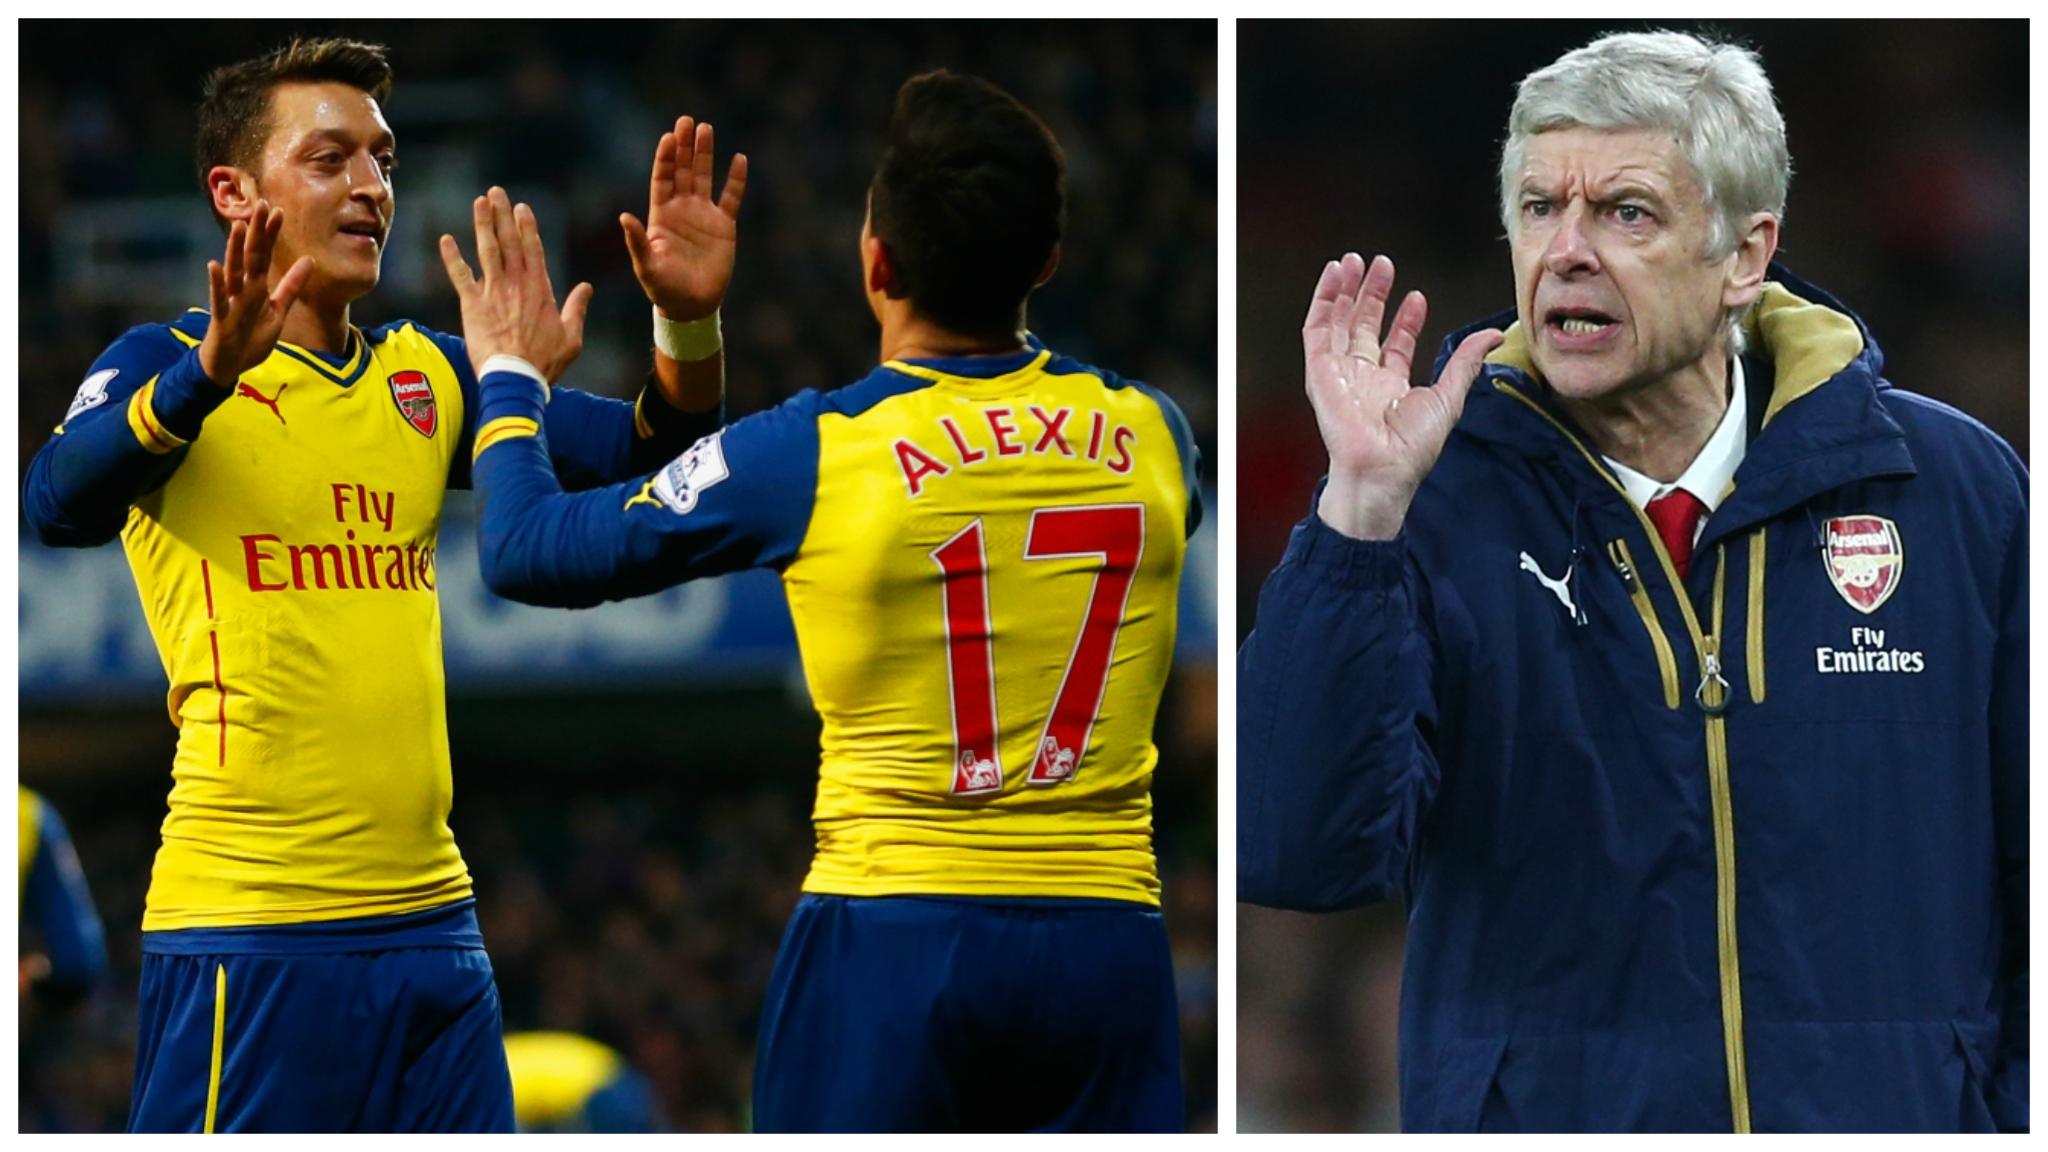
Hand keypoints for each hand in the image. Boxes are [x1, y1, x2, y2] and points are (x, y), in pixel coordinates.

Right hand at [197, 201, 313, 388]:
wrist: (229, 364)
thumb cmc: (251, 336)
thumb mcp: (278, 311)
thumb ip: (291, 287)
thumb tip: (309, 261)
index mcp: (257, 287)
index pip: (265, 255)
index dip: (271, 235)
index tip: (279, 211)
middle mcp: (243, 289)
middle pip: (251, 256)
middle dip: (256, 232)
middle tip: (262, 205)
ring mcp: (231, 302)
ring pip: (233, 272)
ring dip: (235, 250)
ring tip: (238, 226)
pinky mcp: (221, 318)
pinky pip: (219, 299)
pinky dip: (216, 283)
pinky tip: (213, 265)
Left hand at [439, 187, 593, 382]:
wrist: (516, 378)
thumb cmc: (545, 362)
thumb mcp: (572, 337)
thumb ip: (577, 309)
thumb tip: (586, 288)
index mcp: (540, 290)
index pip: (533, 249)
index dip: (526, 226)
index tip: (522, 207)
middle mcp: (516, 284)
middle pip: (509, 242)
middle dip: (503, 215)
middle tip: (497, 192)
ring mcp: (493, 292)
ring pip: (487, 250)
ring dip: (482, 224)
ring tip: (479, 202)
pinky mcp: (472, 305)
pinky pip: (460, 276)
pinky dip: (452, 257)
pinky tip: (446, 239)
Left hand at [621, 116, 747, 321]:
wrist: (692, 305)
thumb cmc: (664, 287)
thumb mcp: (646, 266)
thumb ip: (637, 241)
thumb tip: (624, 216)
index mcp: (661, 214)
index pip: (663, 178)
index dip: (665, 158)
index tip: (668, 137)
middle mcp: (682, 209)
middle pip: (683, 170)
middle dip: (684, 146)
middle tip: (686, 120)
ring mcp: (703, 215)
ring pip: (705, 177)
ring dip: (705, 153)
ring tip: (706, 128)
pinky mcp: (724, 226)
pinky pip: (731, 198)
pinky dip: (735, 180)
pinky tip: (739, 159)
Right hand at [1304, 253, 1502, 539]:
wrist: (1382, 468)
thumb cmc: (1412, 447)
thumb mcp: (1449, 397)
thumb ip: (1466, 362)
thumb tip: (1494, 335)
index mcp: (1390, 387)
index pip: (1394, 345)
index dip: (1405, 319)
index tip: (1417, 297)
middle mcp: (1362, 377)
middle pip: (1364, 326)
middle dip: (1372, 294)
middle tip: (1381, 264)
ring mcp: (1339, 373)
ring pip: (1339, 322)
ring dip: (1346, 290)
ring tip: (1355, 260)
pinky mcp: (1320, 371)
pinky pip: (1317, 330)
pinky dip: (1323, 301)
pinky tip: (1334, 276)